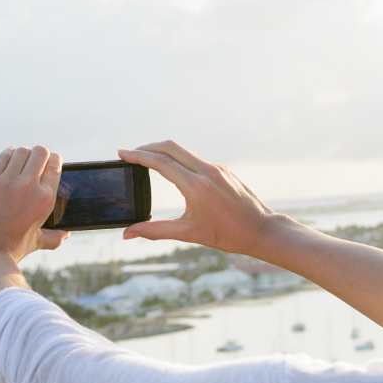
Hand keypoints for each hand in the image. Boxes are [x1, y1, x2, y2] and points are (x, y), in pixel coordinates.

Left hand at [0, 145, 70, 265]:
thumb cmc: (10, 248)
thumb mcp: (36, 241)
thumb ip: (54, 237)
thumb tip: (66, 234)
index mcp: (45, 199)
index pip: (55, 164)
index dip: (53, 160)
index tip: (49, 162)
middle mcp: (29, 186)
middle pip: (40, 152)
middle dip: (39, 155)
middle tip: (34, 162)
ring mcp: (7, 181)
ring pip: (21, 151)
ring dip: (22, 155)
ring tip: (19, 162)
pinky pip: (3, 156)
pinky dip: (8, 156)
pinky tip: (7, 162)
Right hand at [117, 140, 280, 256]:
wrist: (261, 230)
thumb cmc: (226, 235)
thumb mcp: (187, 233)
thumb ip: (154, 231)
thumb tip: (127, 234)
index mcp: (196, 185)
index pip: (160, 162)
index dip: (138, 156)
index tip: (122, 153)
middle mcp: (206, 171)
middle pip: (170, 147)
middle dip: (148, 147)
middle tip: (131, 154)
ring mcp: (217, 168)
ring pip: (184, 151)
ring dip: (164, 152)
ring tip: (148, 160)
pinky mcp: (224, 170)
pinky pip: (196, 158)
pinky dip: (179, 159)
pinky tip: (174, 169)